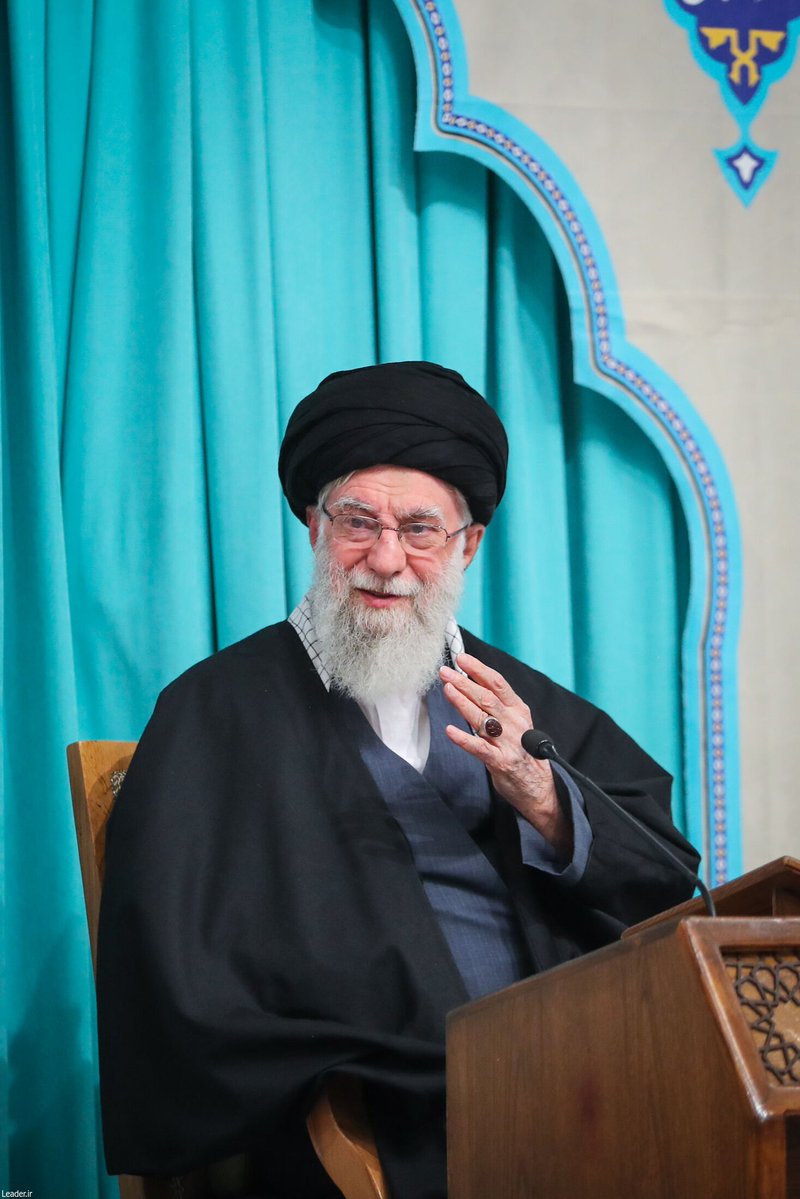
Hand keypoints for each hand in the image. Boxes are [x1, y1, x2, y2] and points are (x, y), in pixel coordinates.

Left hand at [439, 653, 571, 852]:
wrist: (539, 786)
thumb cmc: (523, 752)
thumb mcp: (517, 723)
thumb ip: (499, 706)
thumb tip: (472, 684)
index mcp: (519, 710)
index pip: (498, 683)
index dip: (479, 669)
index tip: (461, 659)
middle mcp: (514, 723)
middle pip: (487, 697)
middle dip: (464, 682)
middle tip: (445, 671)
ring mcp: (508, 743)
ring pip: (482, 718)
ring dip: (462, 702)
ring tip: (447, 689)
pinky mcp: (501, 762)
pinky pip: (480, 748)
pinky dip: (464, 739)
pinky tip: (449, 731)